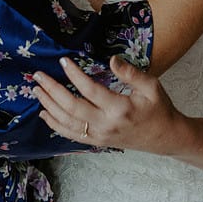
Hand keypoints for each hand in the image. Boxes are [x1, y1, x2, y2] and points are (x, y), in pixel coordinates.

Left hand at [33, 56, 187, 152]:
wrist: (165, 138)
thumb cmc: (159, 109)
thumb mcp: (152, 86)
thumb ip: (131, 73)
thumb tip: (112, 59)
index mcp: (119, 109)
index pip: (90, 90)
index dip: (74, 75)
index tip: (63, 61)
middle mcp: (106, 125)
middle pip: (71, 108)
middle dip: (52, 90)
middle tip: (38, 76)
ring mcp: (99, 136)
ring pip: (67, 123)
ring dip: (49, 106)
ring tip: (36, 90)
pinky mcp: (97, 142)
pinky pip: (71, 135)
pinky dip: (55, 124)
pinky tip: (45, 113)